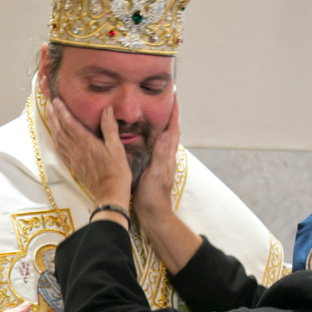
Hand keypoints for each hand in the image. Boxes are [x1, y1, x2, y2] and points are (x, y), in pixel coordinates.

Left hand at [47, 97, 130, 207]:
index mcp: (86, 143)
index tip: (56, 100)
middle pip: (60, 130)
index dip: (62, 111)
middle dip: (53, 116)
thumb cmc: (117, 171)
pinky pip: (60, 151)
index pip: (70, 123)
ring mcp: (73, 159)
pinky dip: (55, 141)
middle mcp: (76, 149)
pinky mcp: (73, 166)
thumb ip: (110, 128)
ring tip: (49, 116)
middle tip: (48, 104)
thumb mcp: (117, 148)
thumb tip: (107, 109)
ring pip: (58, 139)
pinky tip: (54, 137)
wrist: (109, 193)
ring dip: (52, 126)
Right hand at [132, 97, 179, 229]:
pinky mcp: (149, 167)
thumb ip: (160, 154)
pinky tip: (138, 134)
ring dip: (156, 124)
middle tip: (161, 98)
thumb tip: (165, 133)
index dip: (174, 113)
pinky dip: (146, 137)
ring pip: (159, 138)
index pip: (173, 129)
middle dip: (166, 114)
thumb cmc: (154, 197)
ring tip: (149, 110)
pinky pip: (149, 147)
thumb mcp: (156, 174)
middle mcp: (165, 156)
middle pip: (168, 130)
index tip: (174, 96)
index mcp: (168, 155)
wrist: (152, 215)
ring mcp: (158, 162)